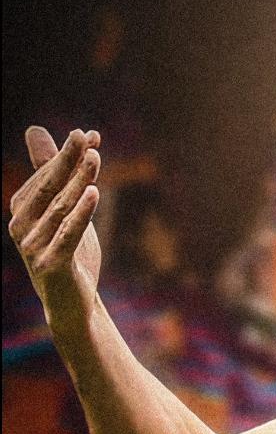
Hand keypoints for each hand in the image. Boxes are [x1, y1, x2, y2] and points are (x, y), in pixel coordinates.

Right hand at [7, 127, 102, 330]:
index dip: (65, 155)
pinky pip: (69, 233)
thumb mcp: (60, 210)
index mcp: (21, 211)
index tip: (88, 134)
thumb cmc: (67, 252)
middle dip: (67, 160)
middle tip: (85, 137)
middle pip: (49, 188)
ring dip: (78, 181)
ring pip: (61, 208)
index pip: (44, 177)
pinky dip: (81, 212)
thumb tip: (35, 129)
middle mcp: (21, 227)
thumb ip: (51, 173)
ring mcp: (34, 247)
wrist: (72, 303)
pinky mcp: (52, 265)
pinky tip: (93, 192)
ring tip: (95, 158)